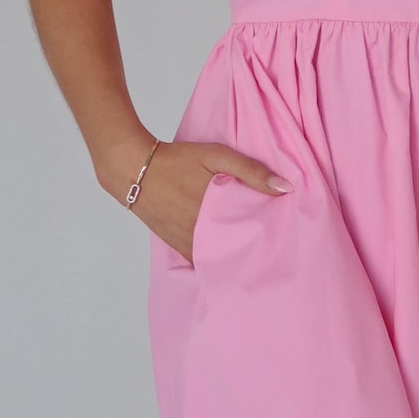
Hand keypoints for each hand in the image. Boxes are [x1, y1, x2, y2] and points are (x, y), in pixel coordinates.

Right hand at [122, 140, 291, 259]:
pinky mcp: (175, 243)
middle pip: (235, 255)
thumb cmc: (178, 160)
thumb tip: (284, 189)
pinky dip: (212, 261)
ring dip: (232, 260)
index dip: (267, 245)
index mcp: (216, 214)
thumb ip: (250, 171)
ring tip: (251, 258)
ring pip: (216, 261)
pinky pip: (198, 260)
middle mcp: (201, 234)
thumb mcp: (216, 156)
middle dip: (253, 255)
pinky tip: (224, 257)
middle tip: (271, 255)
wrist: (134, 169)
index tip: (282, 246)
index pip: (250, 240)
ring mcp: (186, 242)